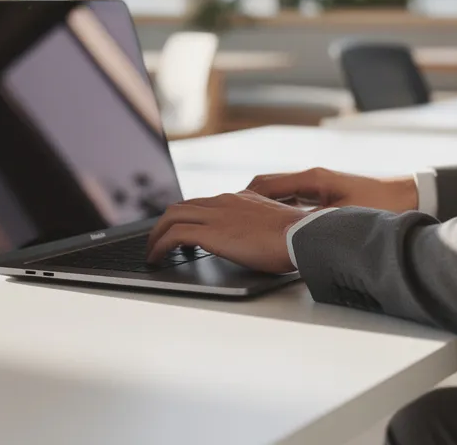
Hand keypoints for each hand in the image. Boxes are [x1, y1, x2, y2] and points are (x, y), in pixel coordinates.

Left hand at [145, 192, 306, 273]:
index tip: (181, 229)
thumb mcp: (276, 225)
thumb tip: (259, 241)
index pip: (204, 202)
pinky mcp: (211, 232)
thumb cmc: (298, 237)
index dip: (187, 215)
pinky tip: (157, 258)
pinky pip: (174, 235)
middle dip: (165, 223)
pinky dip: (160, 245)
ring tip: (152, 252)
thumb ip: (261, 227)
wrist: (303, 236)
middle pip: (182, 206)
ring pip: (172, 216)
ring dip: (156, 235)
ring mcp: (217, 215)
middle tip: (158, 240)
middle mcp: (225, 201)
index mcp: (240, 199)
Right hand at [244, 168, 417, 213]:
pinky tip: (272, 227)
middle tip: (227, 221)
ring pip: (276, 193)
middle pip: (264, 187)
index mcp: (312, 179)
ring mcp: (316, 185)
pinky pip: (290, 200)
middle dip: (244, 202)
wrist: (408, 196)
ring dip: (259, 206)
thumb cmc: (380, 206)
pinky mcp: (323, 195)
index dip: (243, 199)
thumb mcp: (344, 218)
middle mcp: (310, 178)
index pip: (265, 185)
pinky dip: (276, 210)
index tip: (227, 214)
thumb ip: (314, 225)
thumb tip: (288, 235)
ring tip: (243, 226)